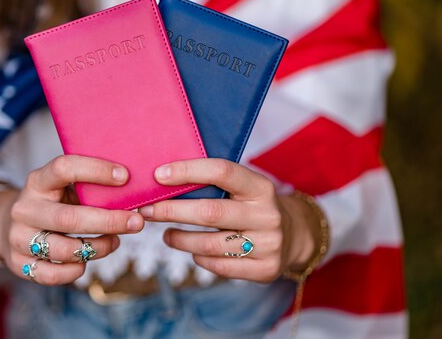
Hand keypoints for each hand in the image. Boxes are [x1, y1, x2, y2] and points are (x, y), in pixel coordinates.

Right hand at [0, 155, 144, 284]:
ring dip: (98, 248)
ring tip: (115, 241)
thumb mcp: (64, 187)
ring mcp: (19, 238)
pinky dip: (77, 270)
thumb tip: (132, 192)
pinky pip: (54, 275)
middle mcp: (25, 209)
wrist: (8, 225)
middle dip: (108, 221)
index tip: (124, 177)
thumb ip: (89, 189)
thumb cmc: (52, 203)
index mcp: (37, 181)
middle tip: (136, 221)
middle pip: (69, 218)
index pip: (64, 168)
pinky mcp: (19, 264)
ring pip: (65, 250)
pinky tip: (88, 260)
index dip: (96, 171)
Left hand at [138, 159, 318, 282]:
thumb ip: (214, 182)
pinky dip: (199, 258)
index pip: (222, 172)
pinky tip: (191, 251)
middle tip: (146, 210)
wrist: (294, 235)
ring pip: (210, 244)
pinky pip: (220, 266)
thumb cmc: (253, 205)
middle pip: (209, 212)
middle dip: (171, 210)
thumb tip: (163, 178)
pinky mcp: (265, 270)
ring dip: (179, 239)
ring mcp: (268, 244)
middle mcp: (267, 214)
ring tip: (165, 234)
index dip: (188, 171)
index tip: (158, 175)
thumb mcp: (244, 187)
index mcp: (261, 186)